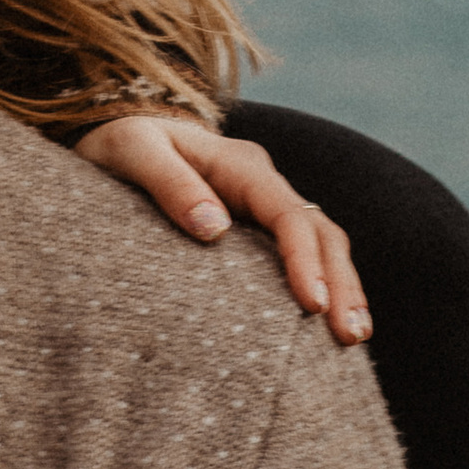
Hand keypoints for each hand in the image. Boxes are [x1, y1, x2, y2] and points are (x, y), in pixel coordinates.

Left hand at [77, 113, 369, 346]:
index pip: (288, 215)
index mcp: (240, 165)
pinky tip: (325, 326)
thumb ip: (170, 184)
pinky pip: (300, 253)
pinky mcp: (256, 225)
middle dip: (342, 282)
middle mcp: (262, 182)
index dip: (305, 260)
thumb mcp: (134, 152)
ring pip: (320, 243)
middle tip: (351, 335)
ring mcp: (263, 203)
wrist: (117, 129)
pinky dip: (321, 285)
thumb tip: (214, 229)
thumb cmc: (122, 141)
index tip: (313, 305)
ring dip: (341, 288)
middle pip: (319, 231)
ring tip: (352, 338)